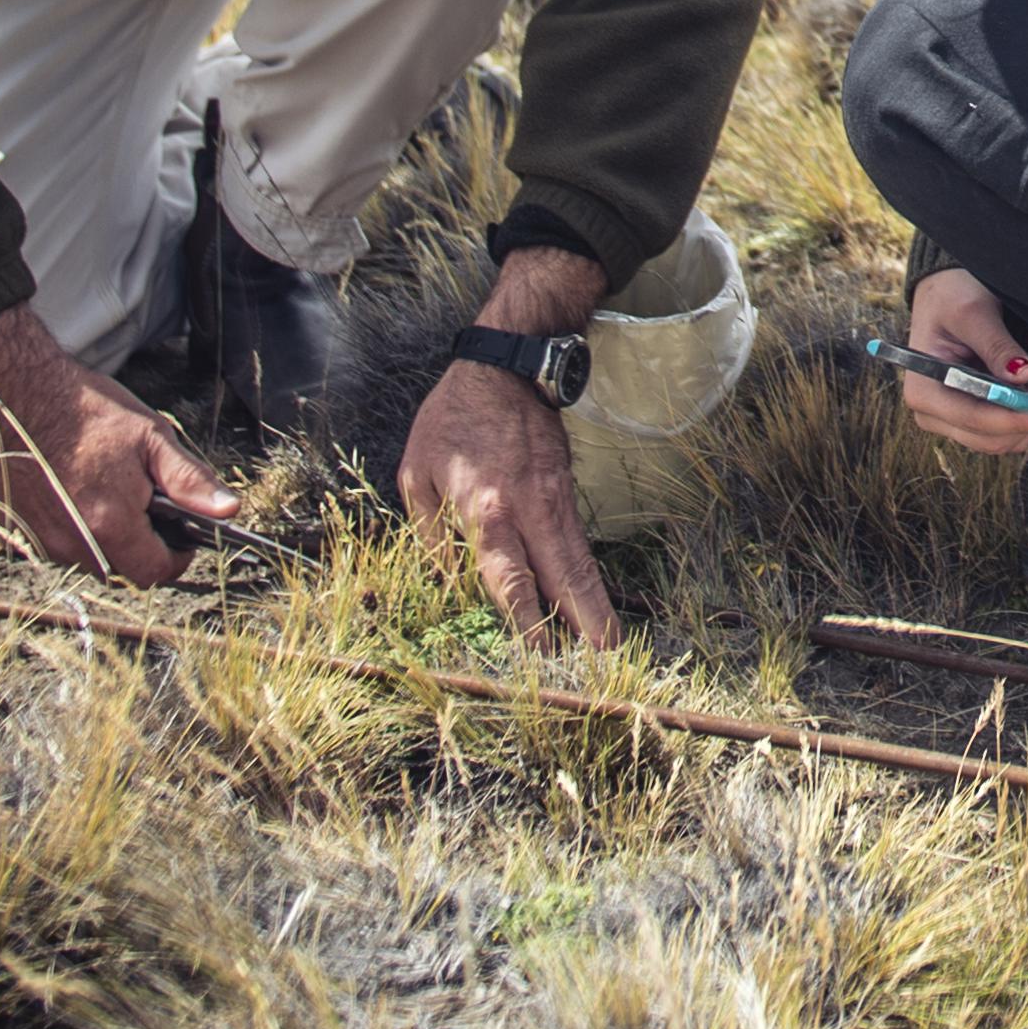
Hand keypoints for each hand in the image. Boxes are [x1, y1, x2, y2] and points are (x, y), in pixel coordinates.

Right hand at [0, 306, 235, 589]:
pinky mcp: (15, 528)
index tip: (181, 535)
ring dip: (103, 535)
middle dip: (139, 544)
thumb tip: (229, 510)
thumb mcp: (151, 437)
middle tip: (142, 501)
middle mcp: (72, 544)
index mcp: (111, 525)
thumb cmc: (86, 411)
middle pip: (120, 568)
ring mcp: (40, 538)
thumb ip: (190, 481)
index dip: (175, 557)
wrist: (14, 391)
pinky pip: (55, 542)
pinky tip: (70, 487)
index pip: (153, 573)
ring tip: (104, 487)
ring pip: (87, 557)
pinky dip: (69, 525)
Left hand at [402, 246, 621, 645]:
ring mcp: (552, 499)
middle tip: (602, 663)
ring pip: (578, 560)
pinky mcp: (566, 488)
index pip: (508, 578)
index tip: (540, 656)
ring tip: (610, 644)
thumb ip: (429, 530)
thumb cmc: (452, 419)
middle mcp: (525, 510)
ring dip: (594, 604)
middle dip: (582, 622)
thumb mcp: (417, 472)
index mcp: (483, 510)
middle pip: (561, 576)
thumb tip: (446, 577)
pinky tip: (591, 599)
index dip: (527, 620)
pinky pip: (577, 540)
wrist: (507, 365)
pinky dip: (586, 574)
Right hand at [898, 267, 1027, 458]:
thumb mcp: (973, 312)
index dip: (1017, 420)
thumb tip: (1024, 376)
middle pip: (993, 437)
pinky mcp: (972, 415)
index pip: (975, 420)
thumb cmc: (951, 296)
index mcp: (924, 391)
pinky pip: (1009, 425)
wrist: (948, 292)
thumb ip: (997, 346)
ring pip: (1007, 437)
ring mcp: (952, 418)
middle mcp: (933, 414)